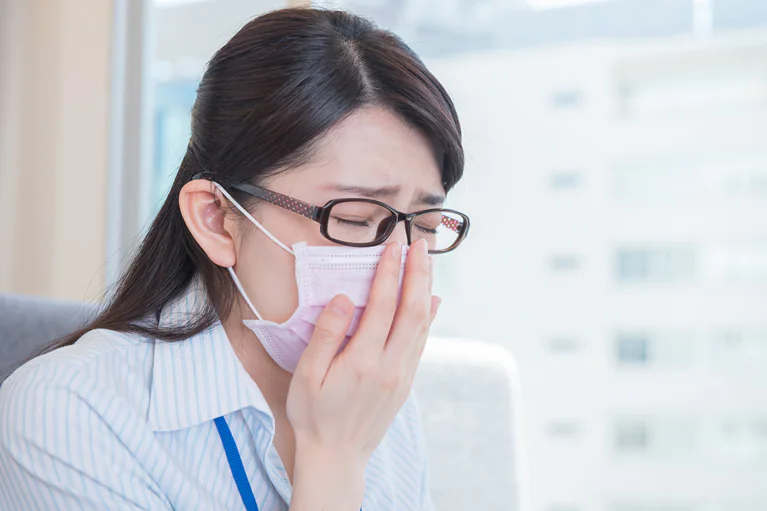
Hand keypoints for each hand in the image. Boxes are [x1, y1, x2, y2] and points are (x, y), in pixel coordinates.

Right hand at [286, 239, 439, 510]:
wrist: (337, 457)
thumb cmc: (314, 415)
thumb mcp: (306, 377)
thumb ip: (326, 336)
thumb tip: (345, 299)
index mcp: (363, 361)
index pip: (383, 305)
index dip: (390, 271)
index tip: (393, 245)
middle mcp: (390, 365)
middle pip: (413, 309)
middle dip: (418, 272)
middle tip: (419, 243)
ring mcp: (402, 374)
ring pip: (422, 324)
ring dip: (426, 289)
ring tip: (426, 261)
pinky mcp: (406, 382)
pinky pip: (422, 341)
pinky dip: (430, 316)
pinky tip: (432, 300)